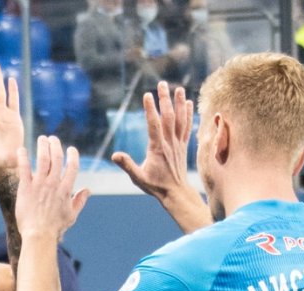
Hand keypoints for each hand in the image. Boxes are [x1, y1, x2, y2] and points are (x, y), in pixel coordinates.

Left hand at [15, 136, 89, 241]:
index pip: (72, 166)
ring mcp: (39, 184)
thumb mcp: (71, 215)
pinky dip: (22, 156)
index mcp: (66, 189)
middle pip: (57, 157)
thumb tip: (87, 190)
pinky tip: (21, 149)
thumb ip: (80, 201)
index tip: (71, 149)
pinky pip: (24, 167)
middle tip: (53, 139)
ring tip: (42, 138)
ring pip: (42, 158)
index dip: (73, 155)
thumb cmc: (55, 227)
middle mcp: (54, 183)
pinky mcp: (26, 187)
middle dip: (56, 145)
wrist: (38, 235)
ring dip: (42, 145)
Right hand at [112, 81, 192, 200]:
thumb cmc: (155, 185)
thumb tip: (114, 155)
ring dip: (179, 103)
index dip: (151, 110)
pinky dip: (188, 114)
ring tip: (178, 89)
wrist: (176, 193)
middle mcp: (169, 143)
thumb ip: (127, 165)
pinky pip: (187, 127)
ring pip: (180, 120)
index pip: (154, 125)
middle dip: (165, 100)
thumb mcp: (138, 177)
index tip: (148, 95)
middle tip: (162, 84)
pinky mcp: (183, 145)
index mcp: (157, 148)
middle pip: (168, 117)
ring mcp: (178, 144)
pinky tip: (188, 103)